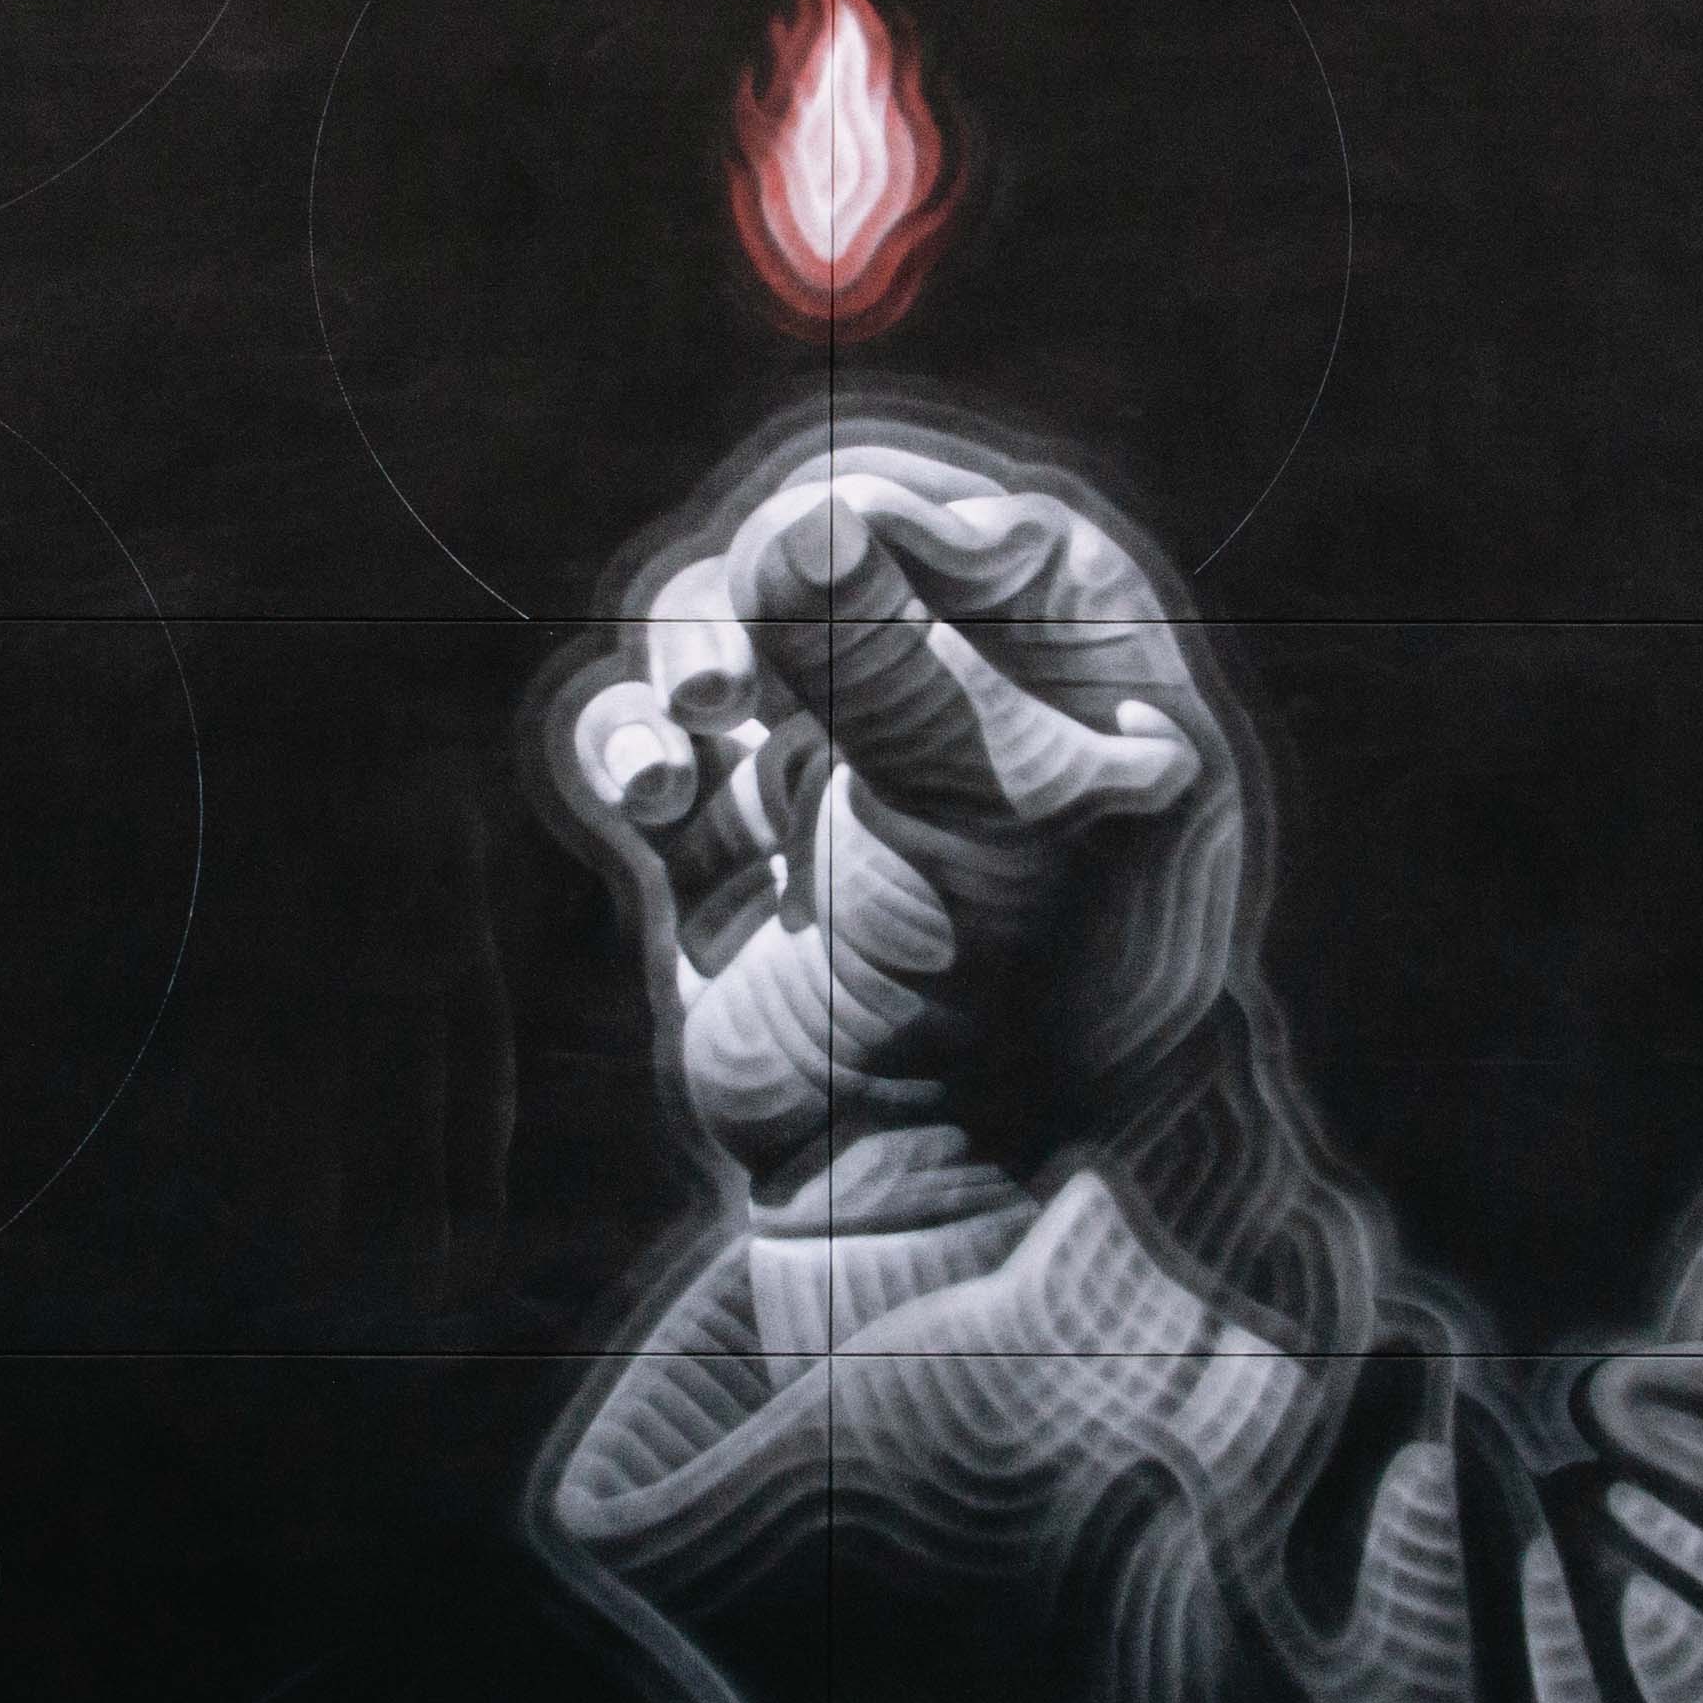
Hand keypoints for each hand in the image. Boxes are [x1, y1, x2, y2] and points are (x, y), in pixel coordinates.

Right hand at [552, 430, 1244, 1222]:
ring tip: (705, 705)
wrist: (937, 1191)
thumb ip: (888, 659)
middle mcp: (946, 705)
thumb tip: (800, 519)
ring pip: (716, 631)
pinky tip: (658, 790)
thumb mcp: (988, 811)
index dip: (888, 511)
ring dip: (689, 641)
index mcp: (1074, 672)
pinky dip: (628, 746)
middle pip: (819, 552)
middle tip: (753, 626)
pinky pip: (641, 749)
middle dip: (767, 573)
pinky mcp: (718, 852)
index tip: (840, 543)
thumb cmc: (1021, 995)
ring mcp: (824, 775)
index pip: (970, 522)